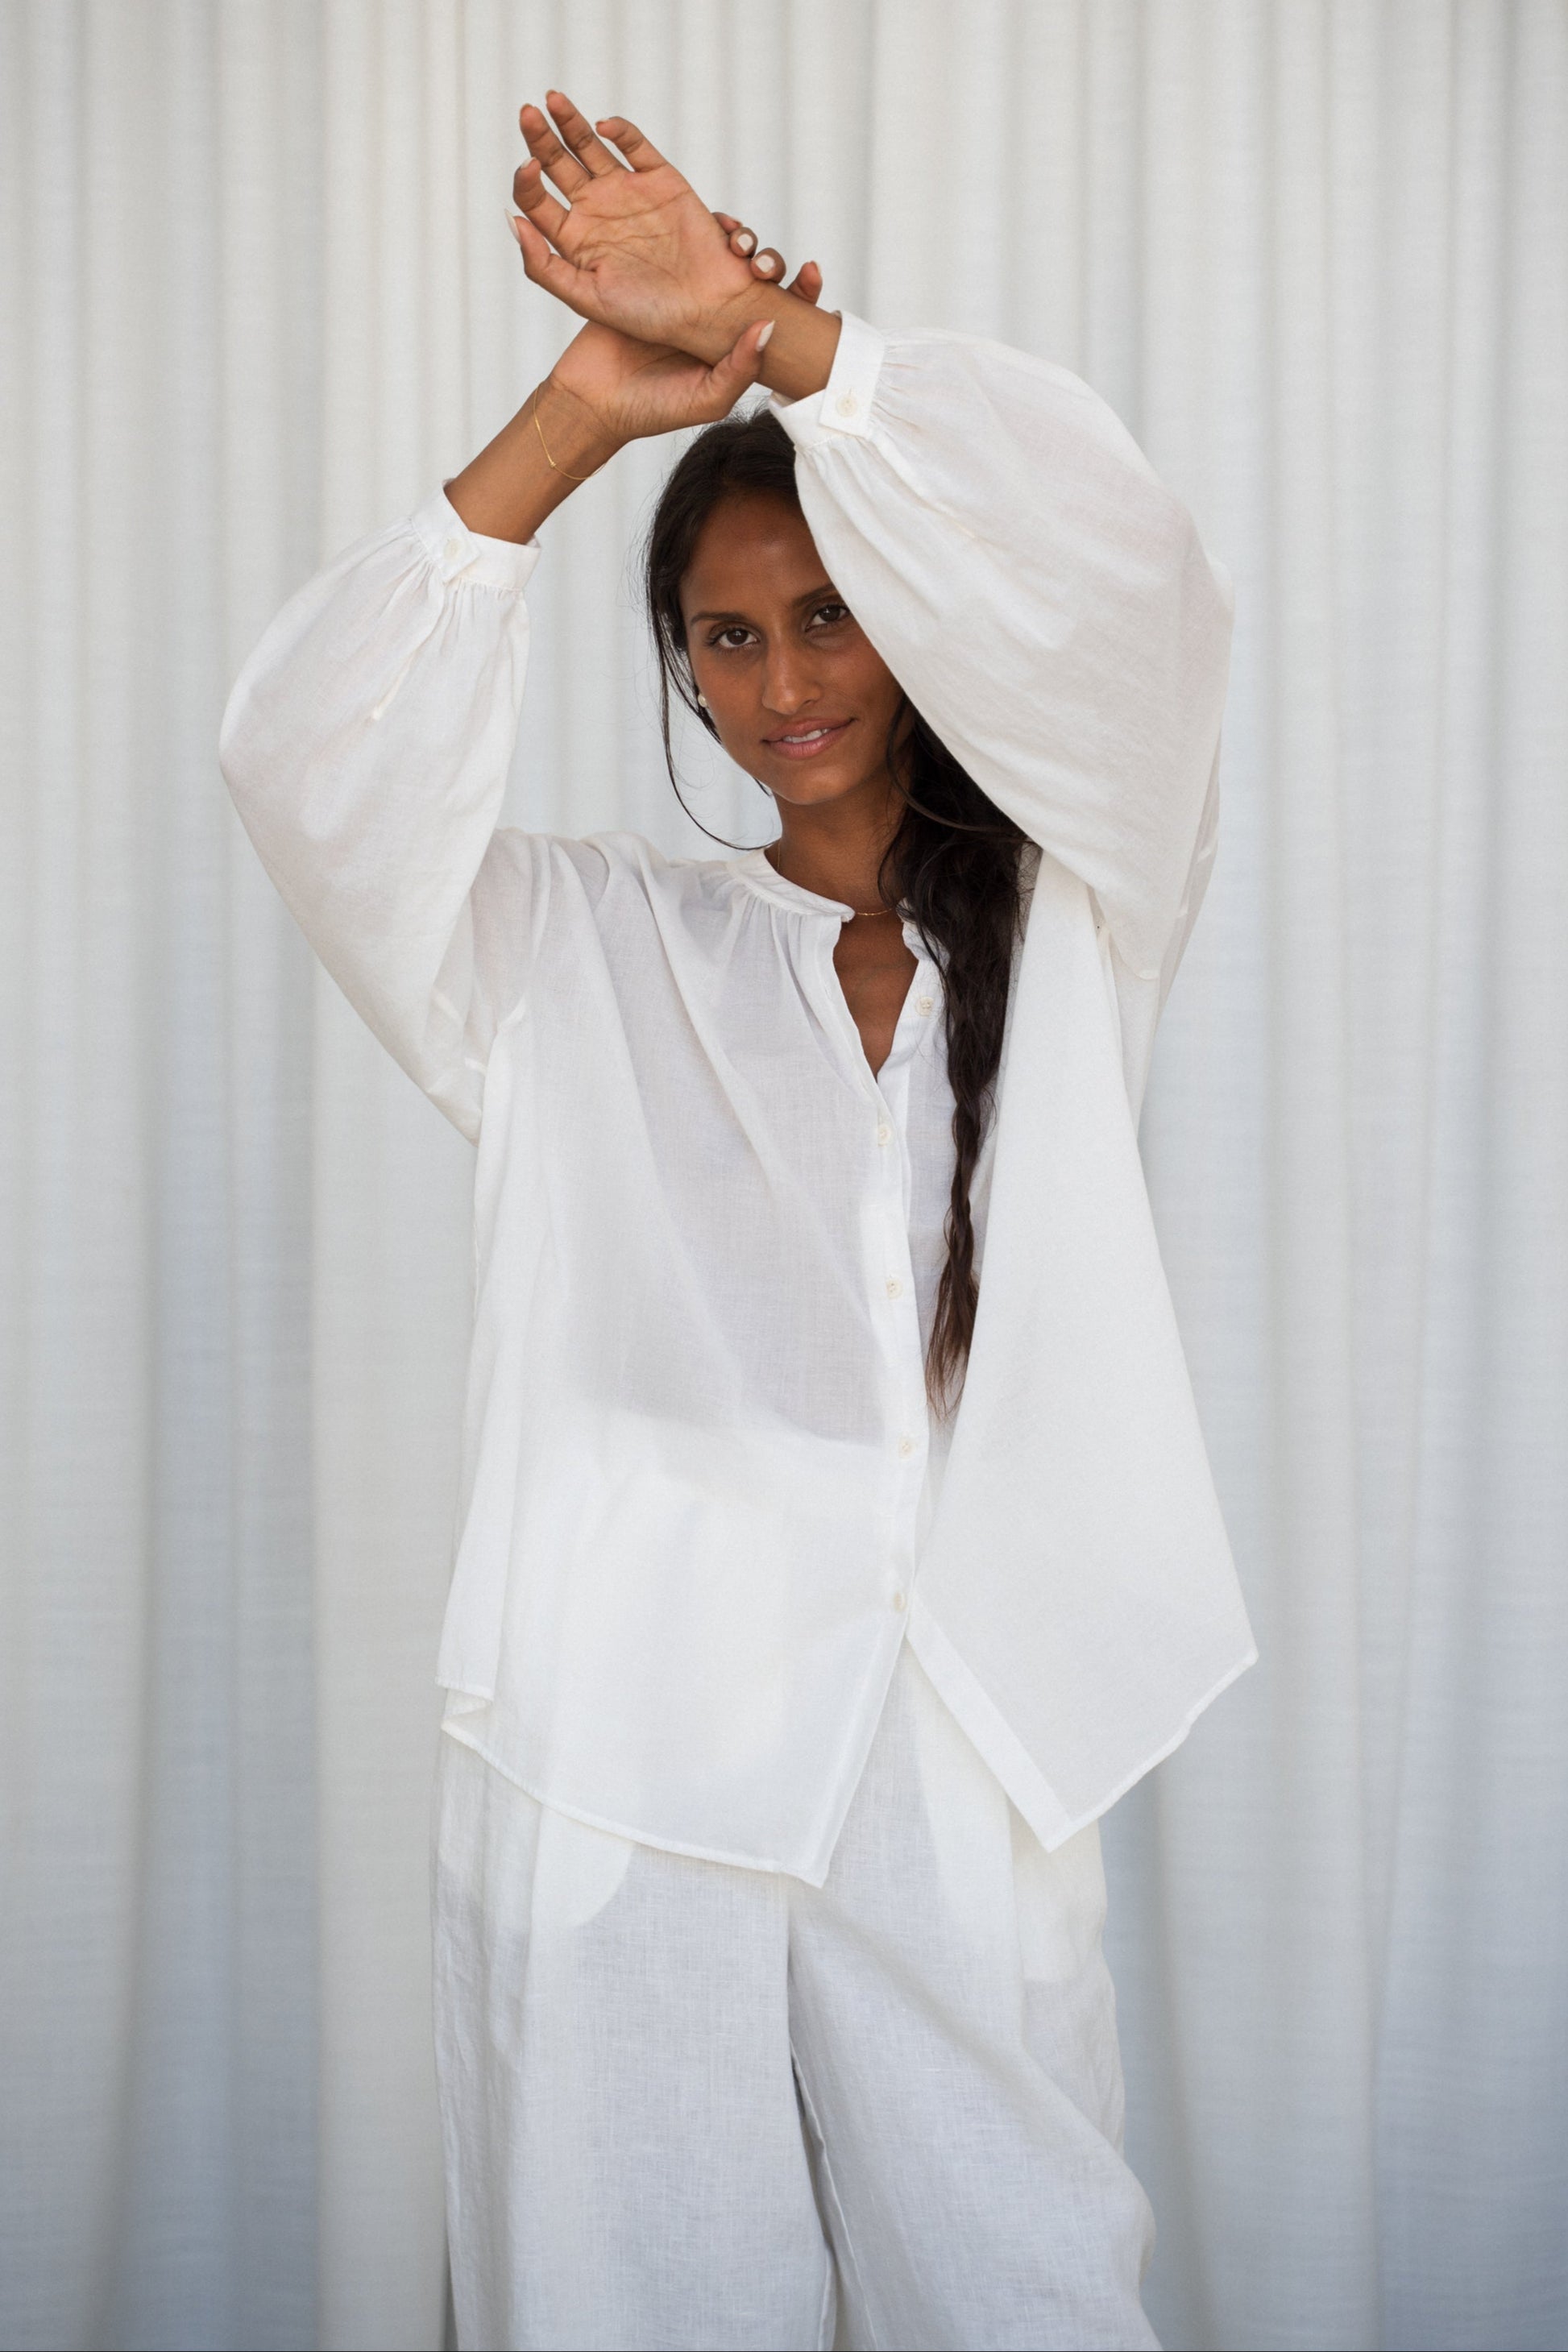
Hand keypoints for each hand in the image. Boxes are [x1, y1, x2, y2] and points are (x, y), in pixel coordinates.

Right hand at [510, 203, 824, 445]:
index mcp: (735, 343)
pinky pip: (683, 240)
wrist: (593, 400)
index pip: (779, 312)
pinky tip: (711, 224)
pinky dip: (701, 226)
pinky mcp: (654, 275)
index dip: (800, 292)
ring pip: (722, 253)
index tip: (811, 274)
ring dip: (739, 238)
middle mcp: (715, 314)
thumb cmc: (653, 410)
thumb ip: (743, 368)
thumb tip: (772, 327)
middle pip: (754, 276)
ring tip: (738, 241)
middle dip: (769, 260)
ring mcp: (685, 292)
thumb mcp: (708, 399)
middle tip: (764, 264)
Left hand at [511, 91, 778, 361]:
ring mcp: (626, 192)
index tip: (528, 167)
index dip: (525, 180)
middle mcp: (596, 211)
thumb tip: (514, 220)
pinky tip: (603, 125)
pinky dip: (619, 130)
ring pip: (589, 145)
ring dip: (570, 121)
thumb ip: (544, 266)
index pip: (535, 199)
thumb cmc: (648, 315)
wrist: (708, 310)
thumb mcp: (586, 298)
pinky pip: (634, 145)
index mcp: (573, 240)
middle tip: (526, 114)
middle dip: (539, 137)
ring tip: (552, 100)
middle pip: (556, 164)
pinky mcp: (659, 179)